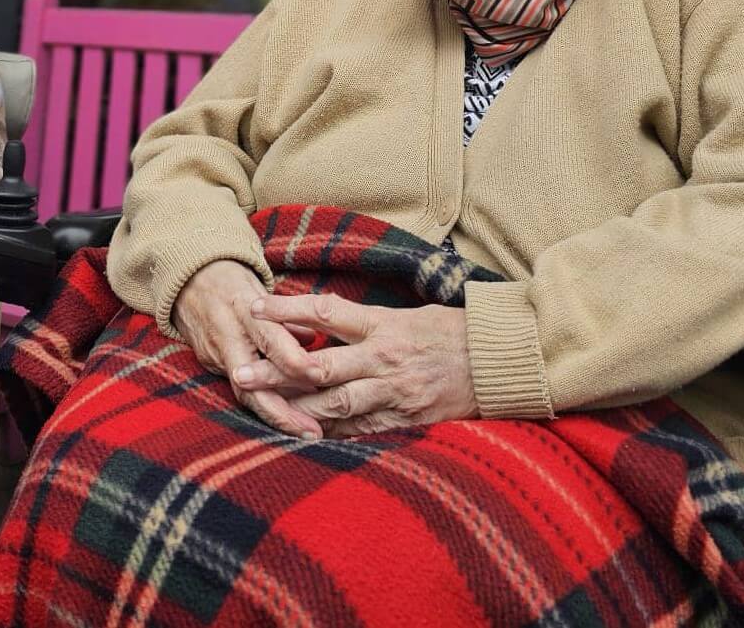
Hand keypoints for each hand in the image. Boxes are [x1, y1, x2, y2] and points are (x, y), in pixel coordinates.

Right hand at [172, 260, 322, 438]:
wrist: (188, 281)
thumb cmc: (234, 283)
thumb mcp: (262, 289)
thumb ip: (288, 317)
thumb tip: (313, 342)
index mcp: (243, 310)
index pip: (269, 338)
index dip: (292, 361)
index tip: (318, 378)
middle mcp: (227, 337)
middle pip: (251, 382)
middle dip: (282, 411)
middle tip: (312, 431)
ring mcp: (215, 355)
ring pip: (245, 394)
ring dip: (276, 416)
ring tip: (306, 432)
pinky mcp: (210, 366)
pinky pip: (240, 391)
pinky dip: (266, 407)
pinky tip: (289, 421)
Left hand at [233, 295, 478, 436]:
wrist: (502, 364)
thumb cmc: (454, 333)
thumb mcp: (410, 313)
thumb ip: (366, 320)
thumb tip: (321, 315)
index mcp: (384, 325)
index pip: (326, 312)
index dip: (287, 310)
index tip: (255, 308)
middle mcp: (384, 359)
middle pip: (320, 365)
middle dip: (277, 370)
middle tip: (241, 373)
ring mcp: (395, 393)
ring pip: (335, 403)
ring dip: (296, 408)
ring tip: (263, 410)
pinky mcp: (406, 420)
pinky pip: (361, 430)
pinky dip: (332, 433)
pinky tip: (304, 434)